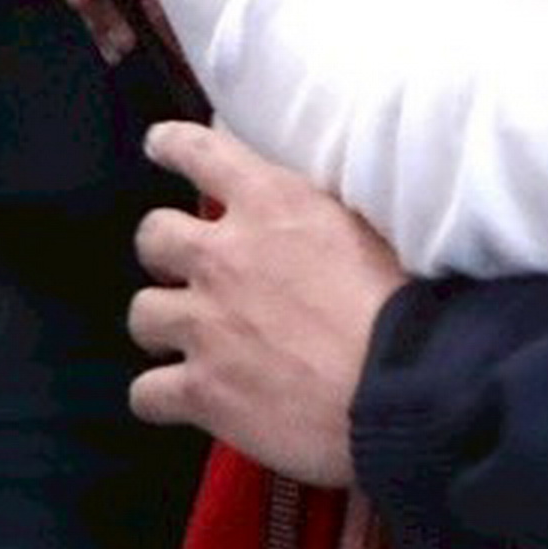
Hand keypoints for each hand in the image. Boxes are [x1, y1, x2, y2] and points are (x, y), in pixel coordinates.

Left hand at [125, 121, 400, 484]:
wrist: (402, 387)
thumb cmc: (405, 305)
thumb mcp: (369, 228)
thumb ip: (320, 217)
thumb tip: (310, 216)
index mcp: (271, 203)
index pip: (199, 151)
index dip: (172, 146)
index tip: (160, 147)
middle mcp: (223, 256)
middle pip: (154, 237)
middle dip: (164, 251)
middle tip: (186, 270)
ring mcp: (204, 326)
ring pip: (141, 314)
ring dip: (162, 324)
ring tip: (184, 341)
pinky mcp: (202, 392)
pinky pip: (146, 395)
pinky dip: (161, 399)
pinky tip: (179, 402)